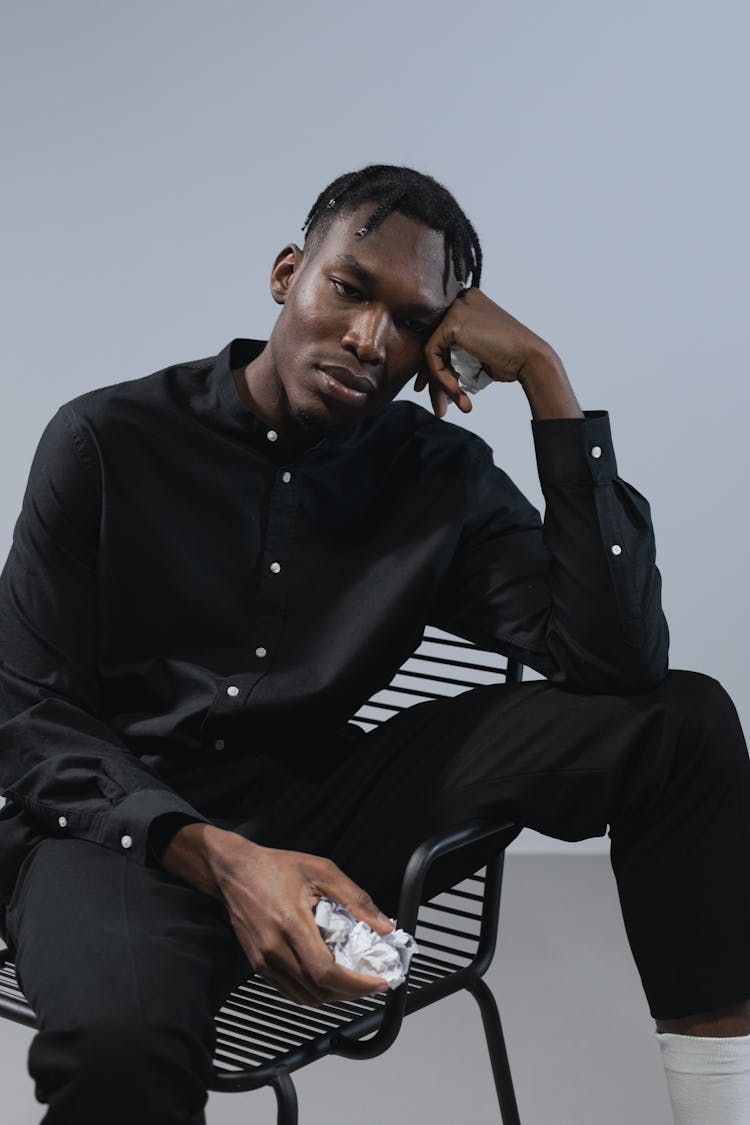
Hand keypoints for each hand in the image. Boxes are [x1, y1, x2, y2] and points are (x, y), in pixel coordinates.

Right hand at [163, 825, 392, 1005]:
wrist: (234, 871)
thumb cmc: (275, 868)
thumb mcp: (322, 871)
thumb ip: (356, 898)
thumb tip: (383, 925)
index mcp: (292, 924)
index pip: (326, 972)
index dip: (356, 984)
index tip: (378, 982)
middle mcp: (275, 948)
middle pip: (318, 991)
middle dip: (350, 993)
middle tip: (372, 983)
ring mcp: (264, 960)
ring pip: (304, 997)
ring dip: (332, 997)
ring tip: (353, 984)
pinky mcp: (257, 965)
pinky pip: (289, 991)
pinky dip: (312, 994)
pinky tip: (326, 981)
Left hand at [414, 287, 580, 420]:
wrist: (530, 359)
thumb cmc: (509, 360)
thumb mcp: (475, 353)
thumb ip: (453, 354)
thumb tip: (425, 377)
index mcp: (467, 304)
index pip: (440, 336)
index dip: (436, 367)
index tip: (436, 392)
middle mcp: (460, 300)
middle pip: (434, 343)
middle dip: (434, 379)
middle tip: (439, 406)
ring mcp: (455, 309)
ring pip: (430, 351)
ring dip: (440, 384)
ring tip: (453, 405)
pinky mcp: (452, 322)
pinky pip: (432, 355)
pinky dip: (441, 378)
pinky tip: (457, 392)